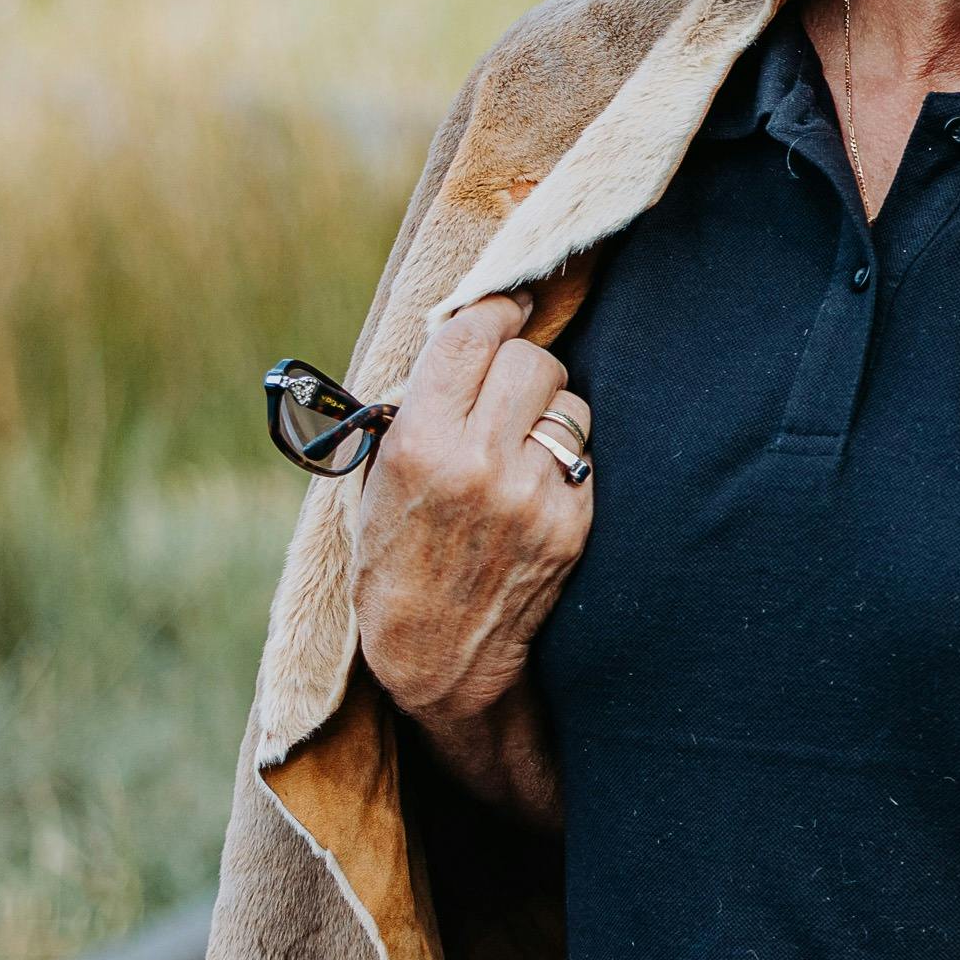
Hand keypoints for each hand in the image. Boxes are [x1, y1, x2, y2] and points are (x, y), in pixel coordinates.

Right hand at [346, 294, 590, 809]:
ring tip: (518, 443)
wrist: (438, 655)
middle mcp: (480, 463)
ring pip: (569, 403)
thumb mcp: (374, 483)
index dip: (494, 310)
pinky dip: (564, 458)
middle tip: (505, 387)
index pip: (472, 336)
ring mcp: (534, 494)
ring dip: (548, 411)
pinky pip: (584, 453)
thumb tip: (458, 341)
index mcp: (420, 444)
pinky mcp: (573, 521)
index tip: (508, 304)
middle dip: (520, 365)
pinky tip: (534, 485)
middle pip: (531, 360)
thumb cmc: (393, 562)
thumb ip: (411, 410)